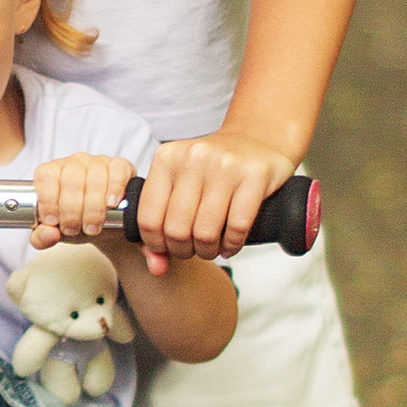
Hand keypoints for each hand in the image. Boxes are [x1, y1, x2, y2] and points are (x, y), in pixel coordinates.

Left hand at [29, 150, 127, 248]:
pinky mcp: (120, 166)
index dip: (48, 201)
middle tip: (73, 230)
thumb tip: (48, 233)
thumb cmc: (75, 223)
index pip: (45, 177)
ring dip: (93, 207)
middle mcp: (73, 163)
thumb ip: (42, 237)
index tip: (53, 222)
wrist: (105, 227)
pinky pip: (117, 171)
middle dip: (71, 211)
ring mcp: (98, 162)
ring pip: (95, 177)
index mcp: (52, 172)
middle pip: (71, 180)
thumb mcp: (55, 233)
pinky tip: (111, 203)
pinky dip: (114, 188)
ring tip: (91, 227)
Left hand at [131, 127, 297, 261]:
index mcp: (167, 158)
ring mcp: (226, 165)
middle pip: (177, 229)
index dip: (156, 244)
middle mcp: (194, 158)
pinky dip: (232, 245)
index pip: (148, 218)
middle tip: (193, 249)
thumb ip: (161, 222)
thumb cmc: (214, 169)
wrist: (257, 139)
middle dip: (183, 250)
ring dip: (208, 251)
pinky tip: (230, 243)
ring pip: (206, 232)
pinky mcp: (255, 175)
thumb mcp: (180, 182)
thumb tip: (157, 267)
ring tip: (211, 248)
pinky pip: (238, 227)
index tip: (167, 247)